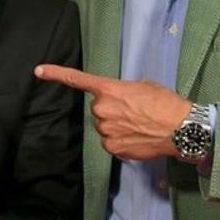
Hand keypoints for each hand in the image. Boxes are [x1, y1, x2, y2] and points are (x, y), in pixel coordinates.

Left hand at [35, 64, 190, 160]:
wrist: (180, 128)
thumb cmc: (165, 103)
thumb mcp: (143, 86)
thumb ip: (123, 91)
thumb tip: (120, 100)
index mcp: (108, 89)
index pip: (77, 80)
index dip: (56, 74)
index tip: (38, 71)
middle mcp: (102, 109)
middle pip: (99, 108)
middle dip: (112, 109)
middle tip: (134, 111)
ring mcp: (105, 130)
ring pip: (105, 126)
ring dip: (117, 125)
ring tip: (139, 125)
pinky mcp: (112, 147)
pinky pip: (111, 141)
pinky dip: (121, 140)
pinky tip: (137, 137)